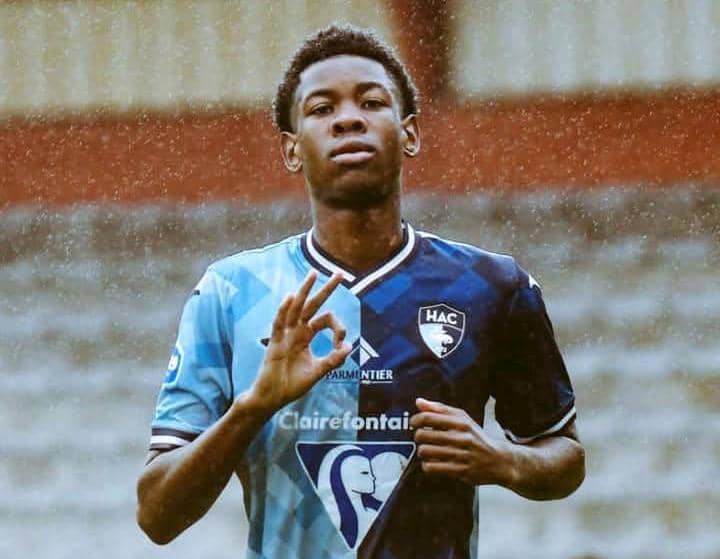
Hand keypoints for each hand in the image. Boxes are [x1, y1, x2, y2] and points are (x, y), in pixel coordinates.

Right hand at [250, 271, 350, 413]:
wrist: (272, 398)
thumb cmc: (292, 385)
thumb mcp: (318, 371)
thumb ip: (333, 360)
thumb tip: (350, 346)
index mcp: (306, 335)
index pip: (325, 320)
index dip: (338, 327)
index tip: (341, 344)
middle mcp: (296, 330)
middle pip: (312, 305)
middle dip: (326, 289)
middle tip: (339, 273)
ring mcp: (285, 335)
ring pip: (295, 307)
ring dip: (304, 290)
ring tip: (314, 274)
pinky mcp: (275, 343)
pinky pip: (278, 323)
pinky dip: (284, 309)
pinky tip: (291, 297)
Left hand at [411, 398, 512, 486]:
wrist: (500, 460)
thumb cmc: (477, 438)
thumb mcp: (462, 419)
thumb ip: (439, 409)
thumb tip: (419, 402)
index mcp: (461, 422)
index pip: (428, 417)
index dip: (415, 420)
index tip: (414, 423)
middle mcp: (461, 438)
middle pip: (423, 435)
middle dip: (418, 437)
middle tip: (422, 438)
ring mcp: (461, 455)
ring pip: (425, 451)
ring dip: (422, 452)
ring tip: (428, 451)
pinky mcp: (460, 471)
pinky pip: (432, 467)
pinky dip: (427, 465)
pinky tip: (433, 462)